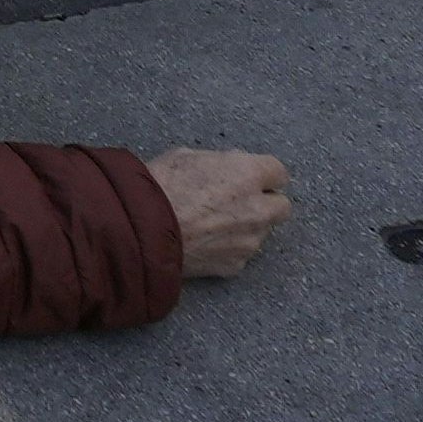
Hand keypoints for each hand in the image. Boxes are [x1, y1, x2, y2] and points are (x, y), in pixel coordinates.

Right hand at [145, 148, 291, 279]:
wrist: (140, 231)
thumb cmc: (158, 188)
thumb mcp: (186, 157)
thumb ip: (218, 163)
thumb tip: (228, 169)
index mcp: (248, 174)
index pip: (279, 172)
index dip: (262, 174)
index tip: (249, 177)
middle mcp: (258, 209)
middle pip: (281, 206)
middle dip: (264, 203)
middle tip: (238, 202)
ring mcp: (250, 240)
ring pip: (261, 232)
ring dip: (246, 227)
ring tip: (213, 224)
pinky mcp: (236, 264)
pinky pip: (241, 254)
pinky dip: (229, 248)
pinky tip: (204, 242)